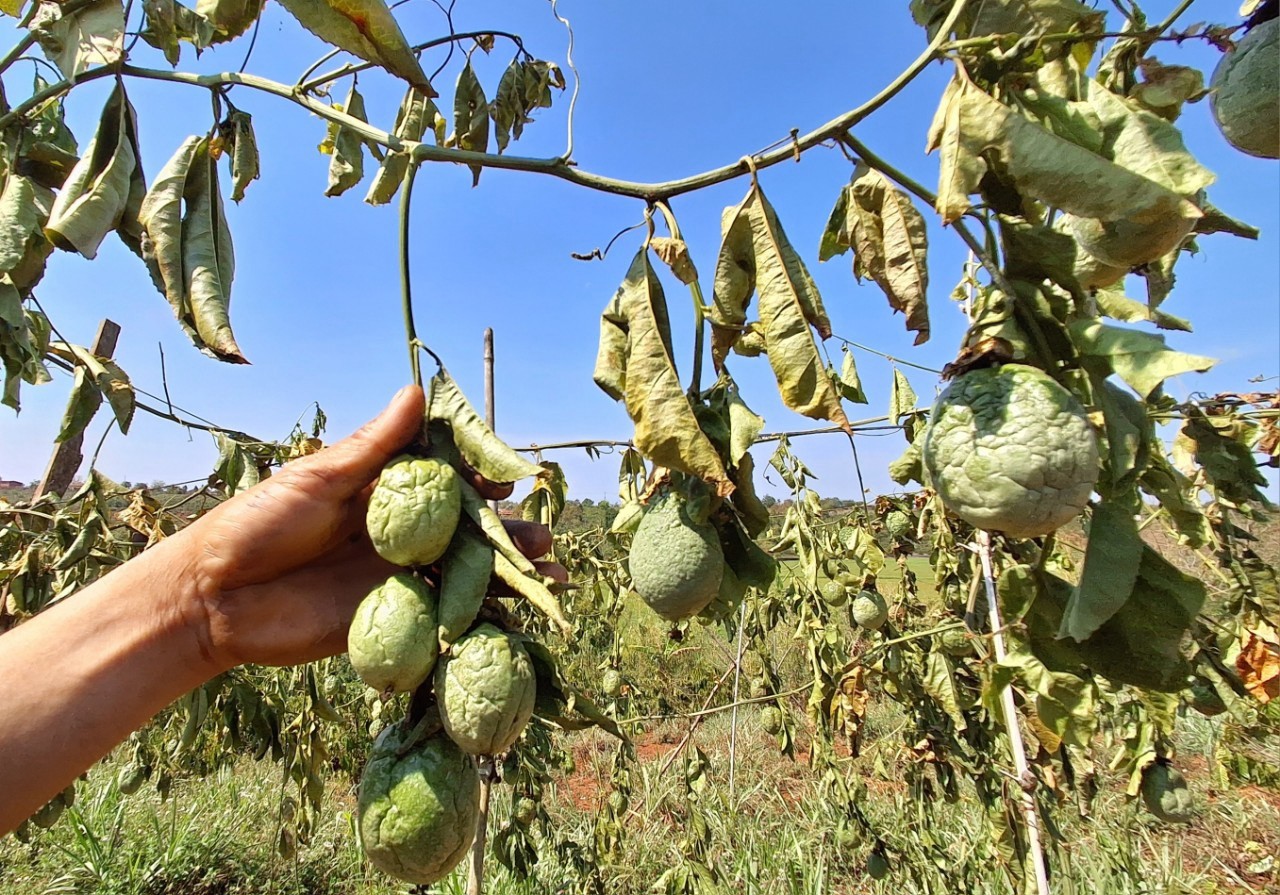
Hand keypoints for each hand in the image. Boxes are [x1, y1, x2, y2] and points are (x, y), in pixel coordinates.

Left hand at [183, 385, 560, 669]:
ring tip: (548, 570)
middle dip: (508, 530)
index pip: (445, 478)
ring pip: (465, 572)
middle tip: (542, 534)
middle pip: (466, 529)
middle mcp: (398, 533)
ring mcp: (396, 577)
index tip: (507, 478)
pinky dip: (483, 613)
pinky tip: (519, 612)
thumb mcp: (317, 477)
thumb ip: (374, 446)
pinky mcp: (389, 619)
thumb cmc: (257, 524)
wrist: (214, 598)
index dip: (479, 477)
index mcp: (382, 490)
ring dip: (508, 572)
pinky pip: (443, 615)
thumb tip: (417, 390)